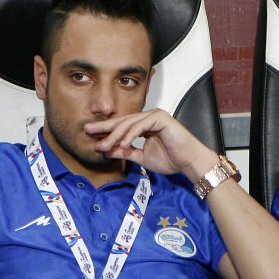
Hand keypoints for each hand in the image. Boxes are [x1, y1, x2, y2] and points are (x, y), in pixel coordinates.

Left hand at [85, 109, 218, 182]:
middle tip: (88, 131)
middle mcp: (149, 118)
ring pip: (130, 123)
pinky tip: (122, 143)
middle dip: (105, 128)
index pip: (122, 127)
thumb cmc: (172, 160)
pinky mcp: (161, 118)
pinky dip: (130, 134)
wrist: (190, 162)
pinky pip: (141, 125)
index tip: (91, 136)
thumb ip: (126, 152)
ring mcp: (155, 116)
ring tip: (104, 145)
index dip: (106, 131)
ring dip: (115, 135)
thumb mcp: (142, 158)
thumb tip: (108, 151)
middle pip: (122, 121)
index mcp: (145, 126)